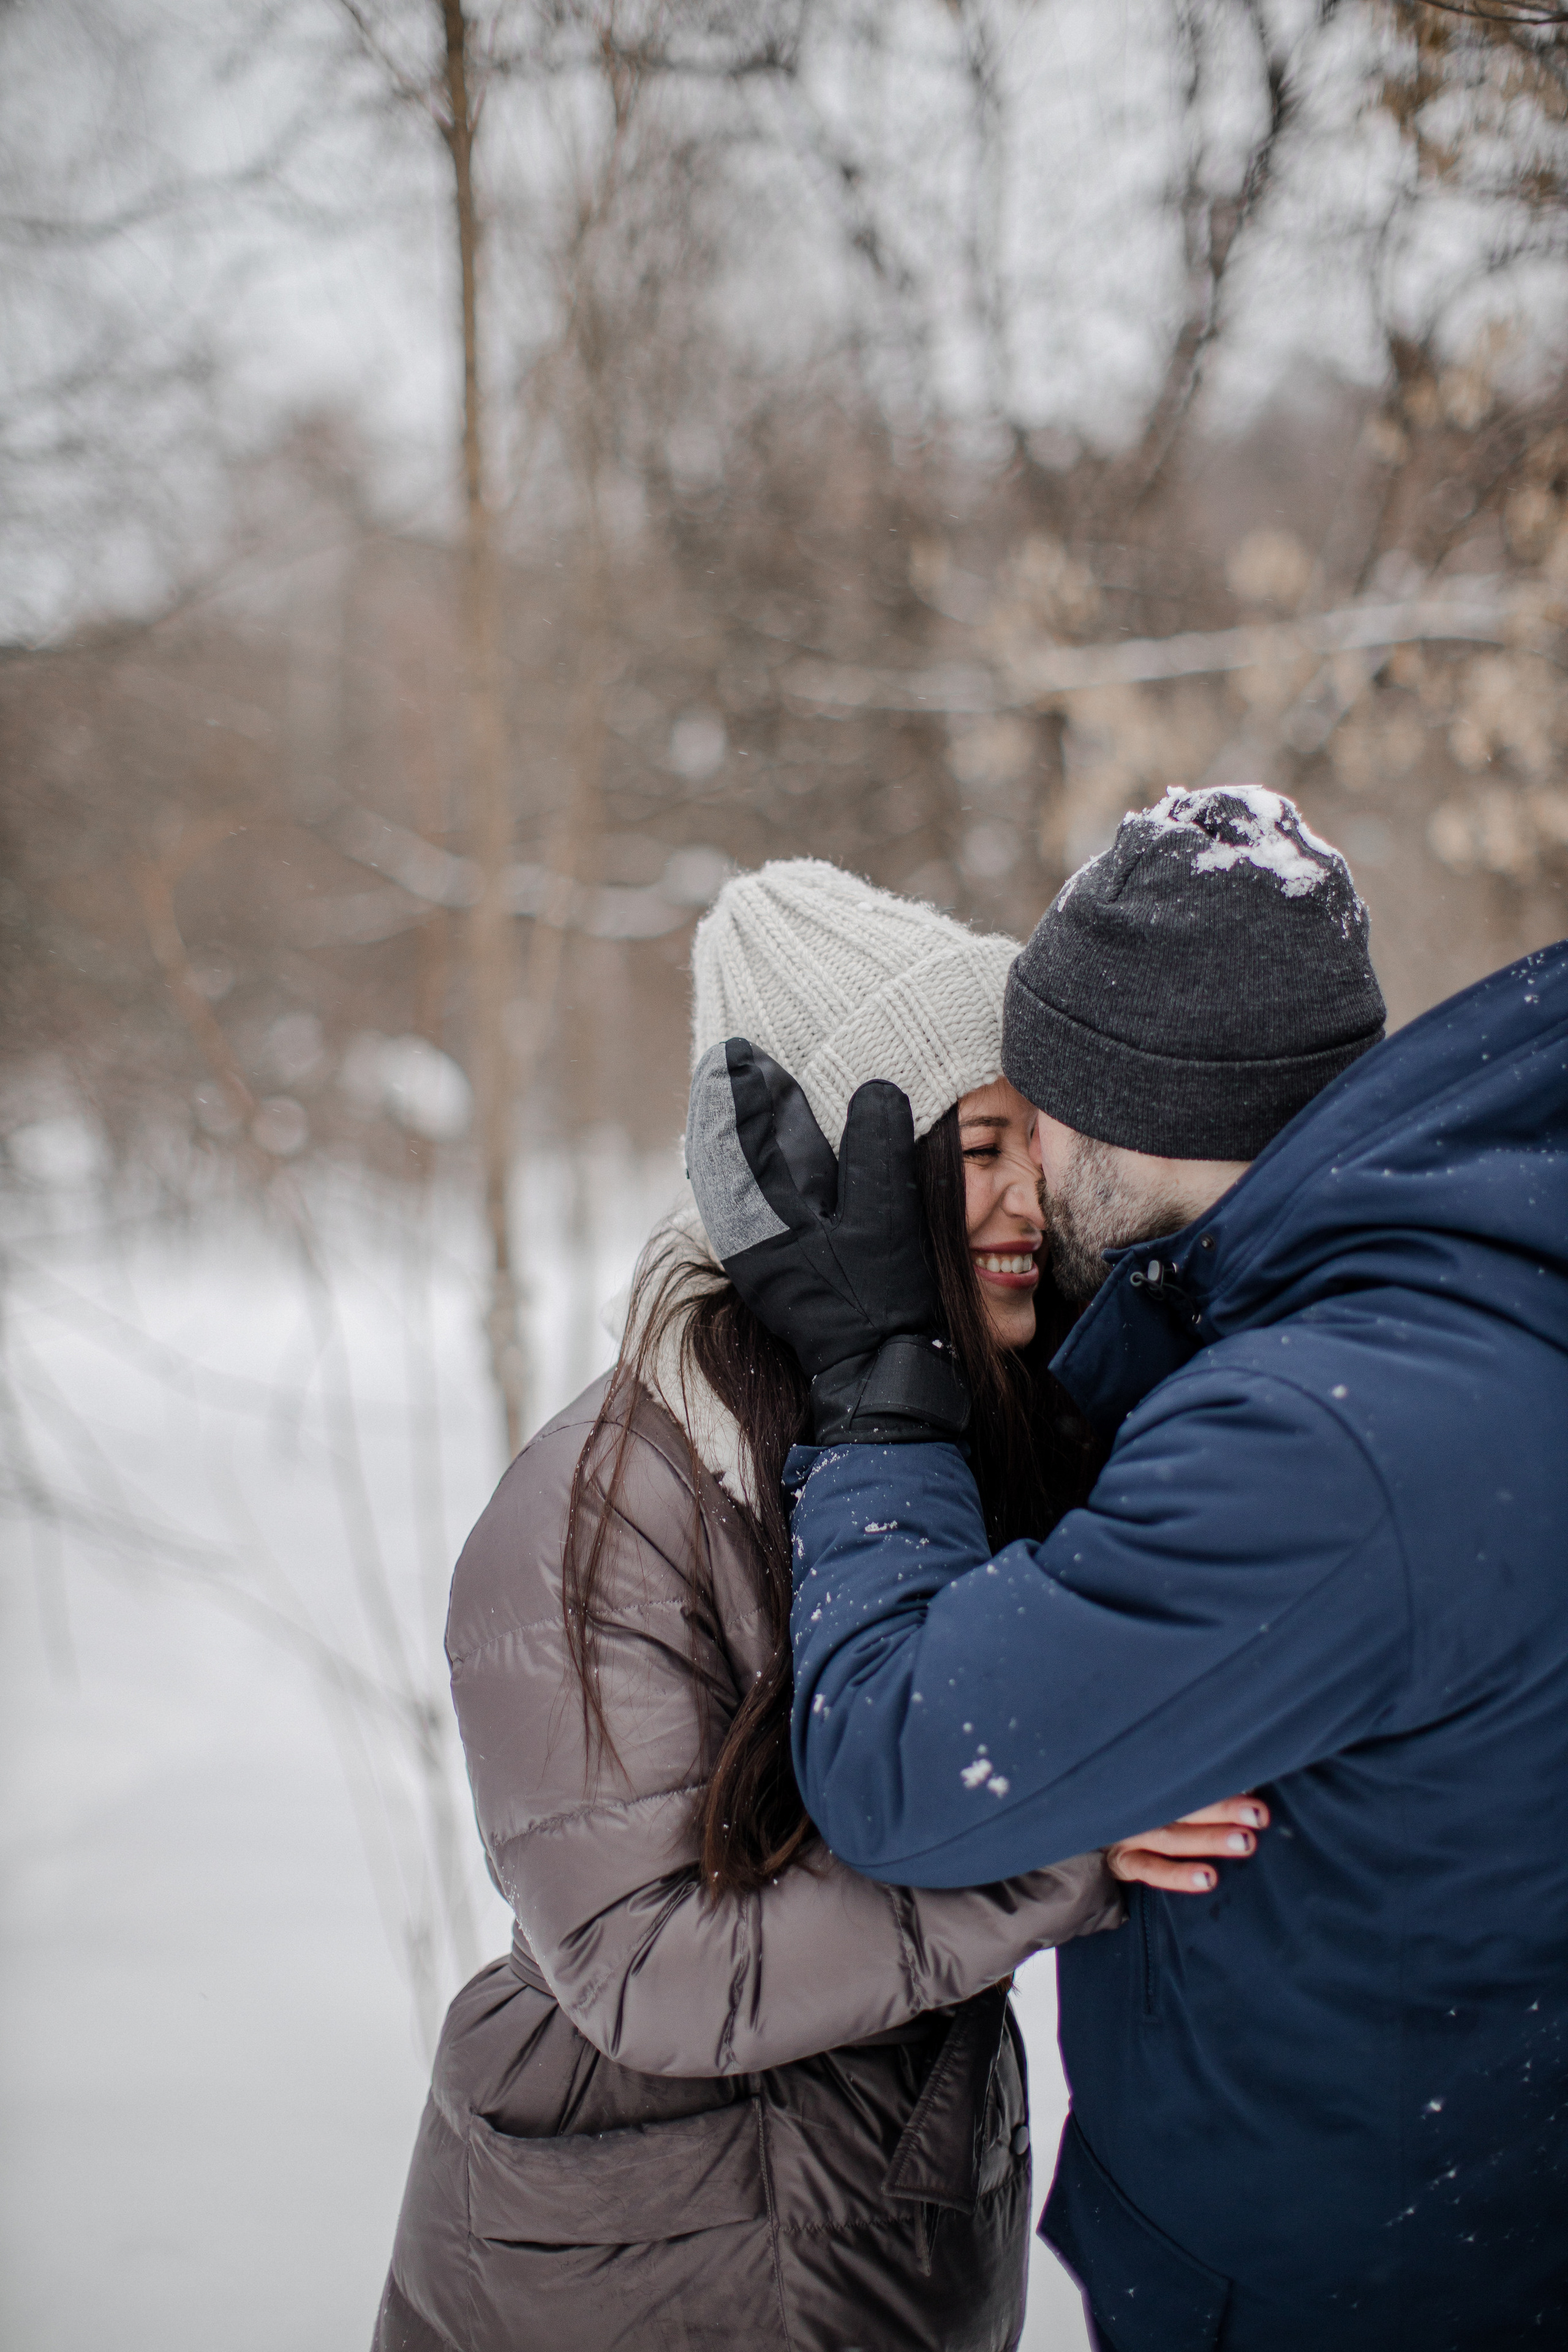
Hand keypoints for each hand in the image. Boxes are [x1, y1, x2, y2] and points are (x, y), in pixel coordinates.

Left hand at [684, 1037, 968, 1441]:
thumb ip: (876, 1150)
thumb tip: (875, 1087)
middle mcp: (749, 1232)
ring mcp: (755, 1254)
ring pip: (730, 1180)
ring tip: (724, 1095)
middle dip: (728, 1107)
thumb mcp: (887, 1217)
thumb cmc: (881, 1299)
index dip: (748, 1088)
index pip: (750, 1134)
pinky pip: (739, 1210)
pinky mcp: (768, 1270)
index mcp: (766, 1215)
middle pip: (730, 1154)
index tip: (740, 1051)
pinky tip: (741, 1161)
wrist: (877, 1373)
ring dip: (727, 1138)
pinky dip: (735, 1176)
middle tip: (725, 1060)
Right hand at [1106, 1795, 1270, 1895]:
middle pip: (1184, 1805)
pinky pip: (1150, 1869)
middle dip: (1223, 1809)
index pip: (1185, 1779)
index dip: (1220, 1784)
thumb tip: (1241, 1784)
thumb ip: (1183, 1787)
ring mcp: (1128, 1832)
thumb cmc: (1128, 1807)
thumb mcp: (1147, 1789)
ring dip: (1209, 1838)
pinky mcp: (1121, 1860)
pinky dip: (1178, 1875)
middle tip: (1258, 1814)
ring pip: (1173, 1836)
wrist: (1071, 1830)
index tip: (1253, 1787)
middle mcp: (1140, 1805)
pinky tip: (1208, 1879)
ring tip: (1245, 1843)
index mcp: (1150, 1783)